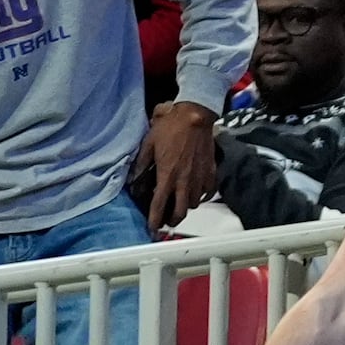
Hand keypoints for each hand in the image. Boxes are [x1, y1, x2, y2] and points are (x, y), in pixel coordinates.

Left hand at [134, 99, 218, 232]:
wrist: (195, 115)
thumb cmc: (171, 126)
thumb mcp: (149, 143)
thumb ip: (142, 164)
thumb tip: (135, 180)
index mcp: (167, 176)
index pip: (158, 206)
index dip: (154, 220)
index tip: (152, 229)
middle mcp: (184, 182)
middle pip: (179, 213)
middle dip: (172, 220)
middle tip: (167, 219)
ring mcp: (199, 179)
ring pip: (193, 204)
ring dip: (185, 206)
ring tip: (180, 202)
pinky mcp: (210, 174)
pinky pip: (206, 194)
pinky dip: (200, 197)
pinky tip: (195, 192)